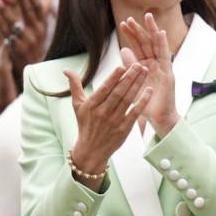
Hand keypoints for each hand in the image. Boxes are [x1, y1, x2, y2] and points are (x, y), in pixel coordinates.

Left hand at [0, 0, 48, 84]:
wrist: (34, 67)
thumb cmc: (35, 43)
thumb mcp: (42, 27)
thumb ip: (42, 11)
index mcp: (43, 25)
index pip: (38, 8)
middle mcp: (37, 32)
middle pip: (29, 13)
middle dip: (22, 0)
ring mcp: (27, 41)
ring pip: (15, 24)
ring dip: (5, 12)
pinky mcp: (17, 49)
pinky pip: (7, 36)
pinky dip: (0, 26)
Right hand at [67, 63, 150, 186]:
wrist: (91, 150)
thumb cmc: (85, 124)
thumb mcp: (77, 105)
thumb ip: (75, 86)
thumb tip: (66, 70)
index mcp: (91, 105)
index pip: (104, 88)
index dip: (114, 78)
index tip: (122, 66)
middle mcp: (102, 112)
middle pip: (118, 92)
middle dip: (129, 77)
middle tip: (139, 65)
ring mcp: (114, 120)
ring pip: (127, 99)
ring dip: (137, 85)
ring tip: (145, 72)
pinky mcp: (124, 128)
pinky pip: (135, 112)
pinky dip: (143, 101)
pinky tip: (149, 90)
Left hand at [119, 13, 177, 135]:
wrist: (157, 118)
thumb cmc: (145, 103)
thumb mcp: (133, 82)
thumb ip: (129, 67)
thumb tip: (123, 50)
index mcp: (145, 66)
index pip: (138, 47)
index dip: (131, 35)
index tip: (122, 24)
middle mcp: (155, 64)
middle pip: (147, 43)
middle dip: (139, 30)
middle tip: (130, 18)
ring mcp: (163, 68)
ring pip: (157, 45)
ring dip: (152, 31)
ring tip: (147, 17)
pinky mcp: (169, 74)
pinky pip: (166, 56)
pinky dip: (164, 44)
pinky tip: (160, 33)